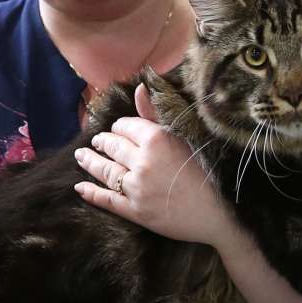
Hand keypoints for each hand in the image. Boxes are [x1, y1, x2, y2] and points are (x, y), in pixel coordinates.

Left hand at [74, 83, 233, 248]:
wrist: (221, 214)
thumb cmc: (209, 171)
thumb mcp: (184, 137)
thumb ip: (155, 114)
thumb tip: (138, 88)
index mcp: (156, 139)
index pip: (125, 126)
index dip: (120, 127)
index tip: (118, 129)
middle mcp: (142, 162)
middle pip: (112, 147)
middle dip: (102, 143)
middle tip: (97, 142)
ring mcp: (137, 188)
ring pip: (104, 171)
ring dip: (90, 162)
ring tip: (81, 156)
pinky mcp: (136, 211)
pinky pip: (106, 199)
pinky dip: (91, 192)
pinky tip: (80, 187)